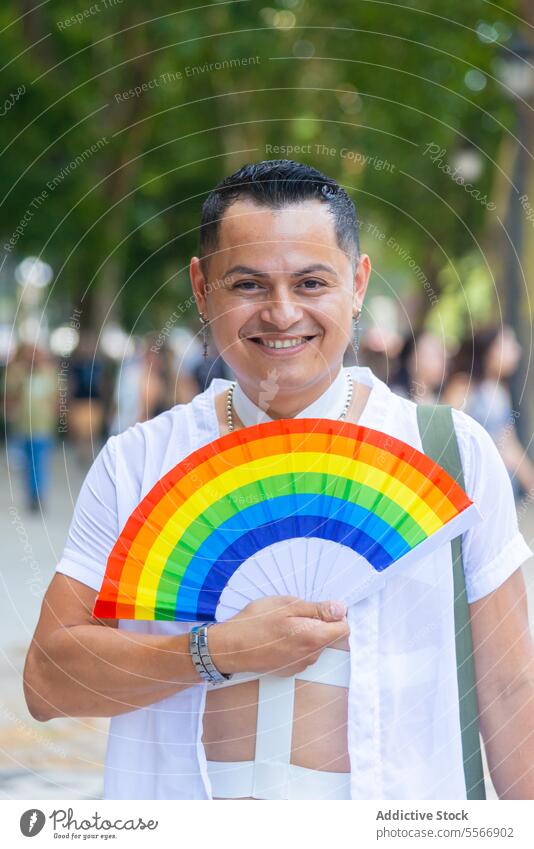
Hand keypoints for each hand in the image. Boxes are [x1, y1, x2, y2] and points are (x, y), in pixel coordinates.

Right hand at [208, 595, 348, 676]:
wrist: (230, 647)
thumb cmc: (256, 622)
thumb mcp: (287, 605)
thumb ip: (317, 609)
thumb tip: (341, 609)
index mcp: (313, 638)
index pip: (344, 629)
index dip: (336, 615)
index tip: (320, 607)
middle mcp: (310, 656)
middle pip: (329, 637)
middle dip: (319, 623)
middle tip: (295, 613)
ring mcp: (299, 665)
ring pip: (315, 645)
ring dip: (306, 633)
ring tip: (282, 624)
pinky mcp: (289, 670)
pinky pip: (302, 654)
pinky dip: (295, 644)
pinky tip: (277, 637)